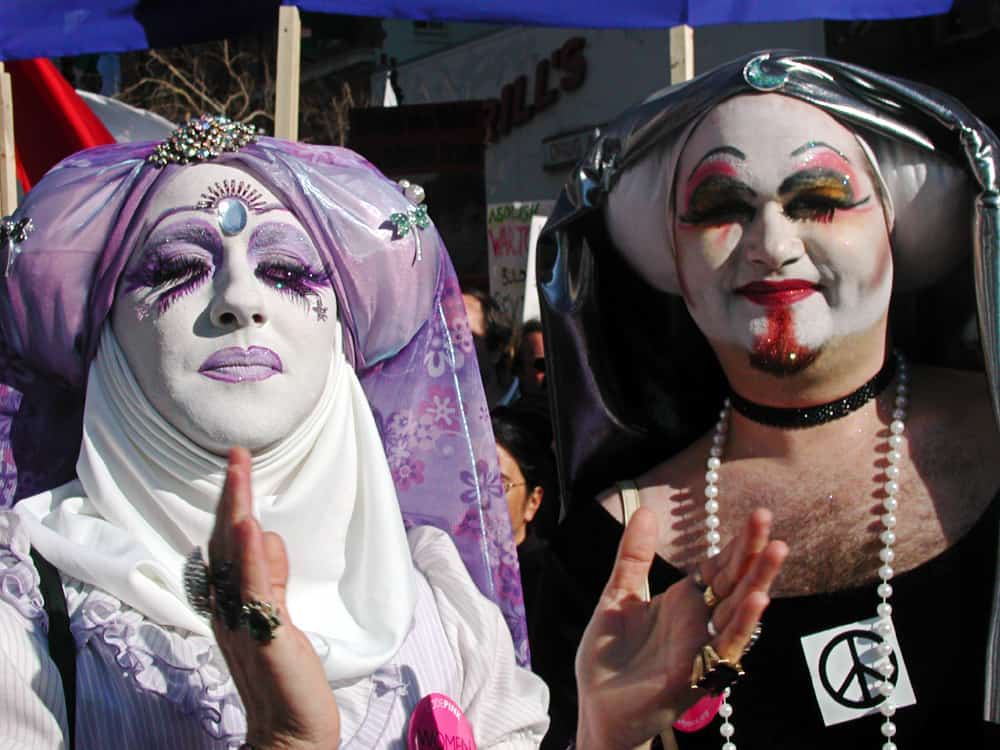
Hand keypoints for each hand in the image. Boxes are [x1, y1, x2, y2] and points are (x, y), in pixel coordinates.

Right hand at [208, 447, 339, 749]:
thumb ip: (270, 579)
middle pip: (225, 541)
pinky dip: (250, 556)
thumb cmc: (284, 676)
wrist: (289, 731)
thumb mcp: (276, 617)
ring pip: (236, 557)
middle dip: (231, 495)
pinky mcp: (265, 634)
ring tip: (240, 470)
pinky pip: (255, 589)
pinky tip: (249, 526)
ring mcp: (244, 620)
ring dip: (238, 510)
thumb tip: (264, 535)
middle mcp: (229, 608)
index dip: (231, 504)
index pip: (228, 544)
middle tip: (236, 453)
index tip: (238, 466)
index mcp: (232, 604)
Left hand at [574, 507, 786, 749]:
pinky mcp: (696, 672)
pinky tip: (757, 599)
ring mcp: (702, 647)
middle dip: (753, 552)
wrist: (595, 707)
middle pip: (734, 582)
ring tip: (777, 550)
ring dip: (759, 581)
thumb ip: (633, 557)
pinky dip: (741, 622)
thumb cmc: (609, 657)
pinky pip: (725, 645)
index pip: (718, 567)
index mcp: (684, 602)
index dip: (736, 543)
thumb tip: (645, 511)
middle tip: (767, 517)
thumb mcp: (618, 596)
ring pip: (738, 611)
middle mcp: (700, 622)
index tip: (757, 515)